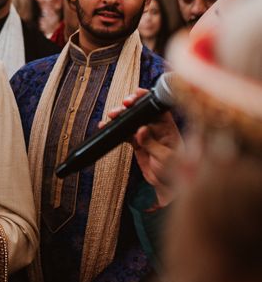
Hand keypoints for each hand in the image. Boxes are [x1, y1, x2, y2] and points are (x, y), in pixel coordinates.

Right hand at [100, 88, 182, 206]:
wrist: (167, 186)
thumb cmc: (175, 172)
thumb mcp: (166, 158)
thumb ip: (152, 143)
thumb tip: (141, 130)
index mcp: (167, 127)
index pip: (157, 108)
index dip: (146, 99)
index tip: (136, 95)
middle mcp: (156, 128)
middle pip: (141, 110)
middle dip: (130, 106)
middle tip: (122, 106)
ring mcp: (145, 134)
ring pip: (130, 120)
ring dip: (120, 116)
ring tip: (111, 116)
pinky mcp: (137, 142)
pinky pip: (124, 132)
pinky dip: (115, 129)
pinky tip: (106, 126)